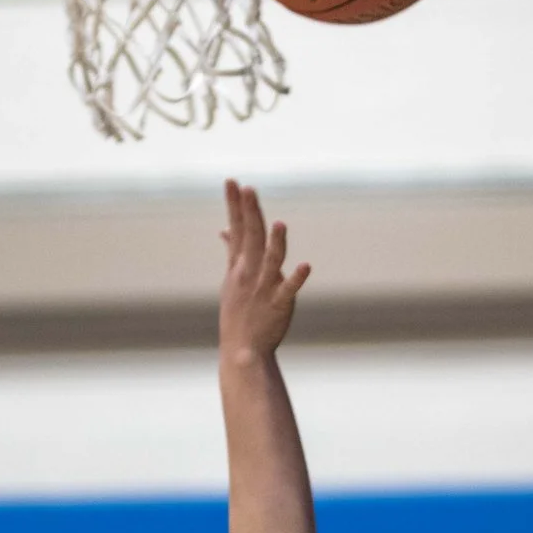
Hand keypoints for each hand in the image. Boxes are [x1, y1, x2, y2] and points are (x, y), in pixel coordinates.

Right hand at [218, 179, 309, 363]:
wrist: (242, 351)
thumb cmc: (238, 312)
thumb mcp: (231, 279)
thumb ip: (233, 251)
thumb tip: (225, 230)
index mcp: (239, 265)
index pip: (237, 229)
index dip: (235, 205)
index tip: (232, 181)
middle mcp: (249, 273)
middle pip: (252, 238)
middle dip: (250, 214)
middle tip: (248, 190)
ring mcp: (264, 288)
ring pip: (271, 261)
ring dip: (275, 243)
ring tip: (279, 224)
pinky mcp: (279, 305)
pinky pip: (289, 290)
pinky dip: (296, 278)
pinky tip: (306, 266)